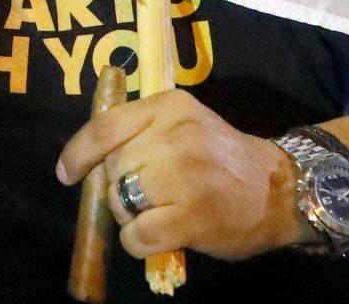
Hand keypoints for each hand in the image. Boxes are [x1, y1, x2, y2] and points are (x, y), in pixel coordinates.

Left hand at [56, 88, 306, 261]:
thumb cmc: (224, 161)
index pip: (105, 127)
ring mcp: (185, 174)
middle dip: (117, 189)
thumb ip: (143, 133)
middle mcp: (176, 134)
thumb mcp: (186, 126)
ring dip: (130, 216)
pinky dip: (139, 243)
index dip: (78, 153)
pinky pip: (138, 235)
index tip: (67, 173)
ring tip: (156, 215)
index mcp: (169, 105)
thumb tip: (92, 164)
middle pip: (112, 168)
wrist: (281, 191)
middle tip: (144, 199)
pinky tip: (159, 237)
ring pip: (121, 201)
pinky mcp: (193, 215)